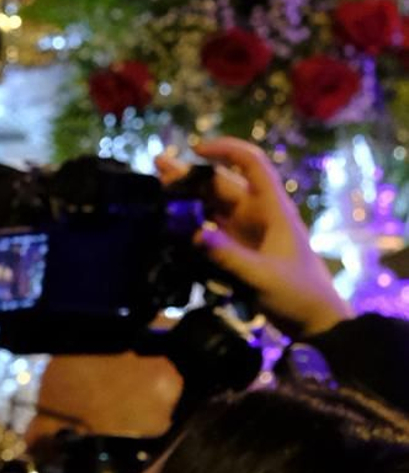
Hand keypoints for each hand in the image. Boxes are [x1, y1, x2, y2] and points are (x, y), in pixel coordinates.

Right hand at [160, 135, 346, 337]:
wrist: (316, 323)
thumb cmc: (299, 294)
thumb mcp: (264, 277)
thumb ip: (229, 257)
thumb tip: (196, 234)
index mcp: (272, 209)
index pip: (252, 164)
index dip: (226, 149)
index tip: (195, 149)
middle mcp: (258, 214)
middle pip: (222, 184)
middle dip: (191, 174)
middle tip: (158, 168)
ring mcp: (248, 233)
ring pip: (214, 206)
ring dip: (188, 198)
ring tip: (157, 189)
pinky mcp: (240, 251)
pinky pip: (212, 231)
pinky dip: (193, 224)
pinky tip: (171, 224)